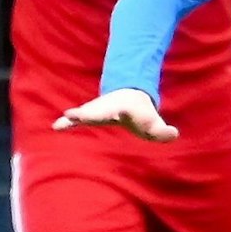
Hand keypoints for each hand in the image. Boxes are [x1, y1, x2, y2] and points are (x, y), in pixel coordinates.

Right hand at [53, 88, 178, 141]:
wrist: (129, 98)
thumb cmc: (142, 116)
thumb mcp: (155, 125)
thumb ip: (163, 131)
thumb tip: (174, 134)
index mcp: (125, 110)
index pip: (125, 112)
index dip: (124, 112)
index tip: (120, 111)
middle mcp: (108, 109)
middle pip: (99, 112)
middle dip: (90, 113)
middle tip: (77, 113)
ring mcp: (97, 111)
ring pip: (86, 114)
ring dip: (77, 116)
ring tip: (65, 117)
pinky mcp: (89, 116)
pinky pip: (76, 120)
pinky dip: (67, 123)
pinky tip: (56, 126)